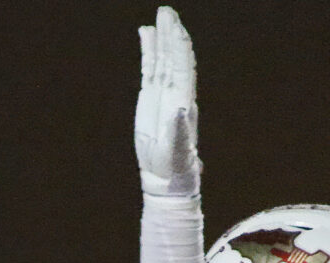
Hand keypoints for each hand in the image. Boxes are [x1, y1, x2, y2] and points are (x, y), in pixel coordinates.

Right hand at [136, 6, 200, 196]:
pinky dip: (149, 50)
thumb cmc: (175, 167)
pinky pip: (150, 68)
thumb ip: (178, 131)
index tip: (174, 26)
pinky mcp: (150, 98)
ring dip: (161, 37)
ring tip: (159, 16)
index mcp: (183, 101)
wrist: (166, 178)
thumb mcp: (177, 152)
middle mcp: (175, 92)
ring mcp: (162, 93)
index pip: (182, 66)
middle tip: (167, 11)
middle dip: (171, 34)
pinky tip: (146, 34)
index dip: (178, 46)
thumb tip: (181, 109)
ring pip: (162, 58)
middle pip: (173, 56)